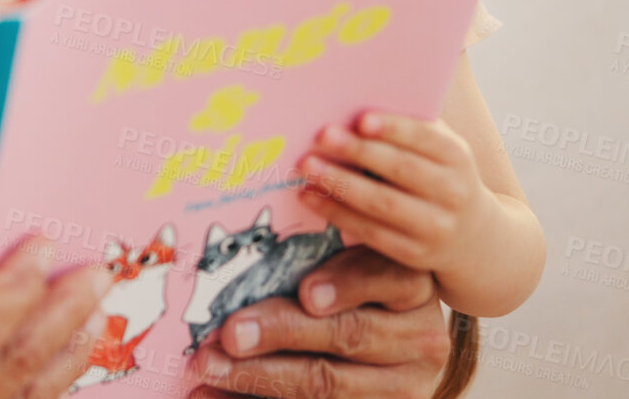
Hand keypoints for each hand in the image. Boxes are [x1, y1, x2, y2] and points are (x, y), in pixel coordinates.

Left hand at [185, 246, 452, 398]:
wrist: (393, 356)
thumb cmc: (359, 294)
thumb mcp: (355, 265)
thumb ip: (318, 254)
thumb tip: (248, 244)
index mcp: (412, 287)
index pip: (389, 278)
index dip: (347, 283)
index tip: (306, 293)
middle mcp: (419, 338)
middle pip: (348, 335)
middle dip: (282, 332)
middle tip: (229, 332)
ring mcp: (402, 385)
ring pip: (328, 383)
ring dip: (258, 375)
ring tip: (209, 364)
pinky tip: (213, 395)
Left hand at [295, 112, 486, 273]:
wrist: (471, 236)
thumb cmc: (438, 175)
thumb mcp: (438, 150)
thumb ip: (409, 129)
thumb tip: (356, 103)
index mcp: (457, 157)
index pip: (426, 138)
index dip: (395, 129)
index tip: (362, 119)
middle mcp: (452, 192)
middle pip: (402, 169)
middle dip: (360, 152)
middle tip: (322, 136)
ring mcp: (435, 226)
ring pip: (383, 204)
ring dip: (341, 184)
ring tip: (308, 165)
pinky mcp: (414, 253)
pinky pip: (371, 231)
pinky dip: (337, 212)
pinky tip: (310, 196)